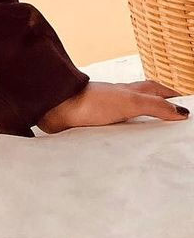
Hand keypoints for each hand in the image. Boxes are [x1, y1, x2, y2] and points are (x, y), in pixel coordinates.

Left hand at [36, 79, 190, 132]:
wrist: (56, 108)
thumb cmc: (90, 101)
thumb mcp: (128, 102)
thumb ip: (155, 106)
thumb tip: (182, 112)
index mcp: (129, 91)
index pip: (155, 89)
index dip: (170, 94)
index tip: (185, 101)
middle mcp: (118, 99)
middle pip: (143, 100)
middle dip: (159, 106)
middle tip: (174, 116)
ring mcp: (106, 112)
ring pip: (130, 116)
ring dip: (142, 123)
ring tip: (156, 138)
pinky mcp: (95, 126)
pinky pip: (116, 131)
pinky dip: (126, 137)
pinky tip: (128, 148)